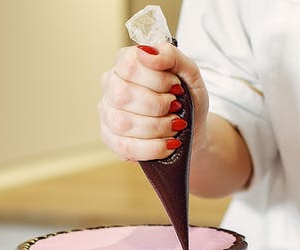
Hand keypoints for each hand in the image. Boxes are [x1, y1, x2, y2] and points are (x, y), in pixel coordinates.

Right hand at [99, 43, 208, 160]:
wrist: (192, 129)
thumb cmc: (187, 98)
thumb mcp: (189, 73)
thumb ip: (171, 55)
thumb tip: (146, 52)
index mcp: (126, 62)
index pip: (129, 65)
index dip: (157, 79)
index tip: (176, 87)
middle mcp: (111, 85)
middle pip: (123, 94)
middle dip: (157, 105)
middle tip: (176, 107)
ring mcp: (107, 113)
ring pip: (123, 123)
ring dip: (157, 127)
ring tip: (175, 125)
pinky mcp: (111, 139)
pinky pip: (125, 146)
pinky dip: (153, 147)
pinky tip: (168, 144)